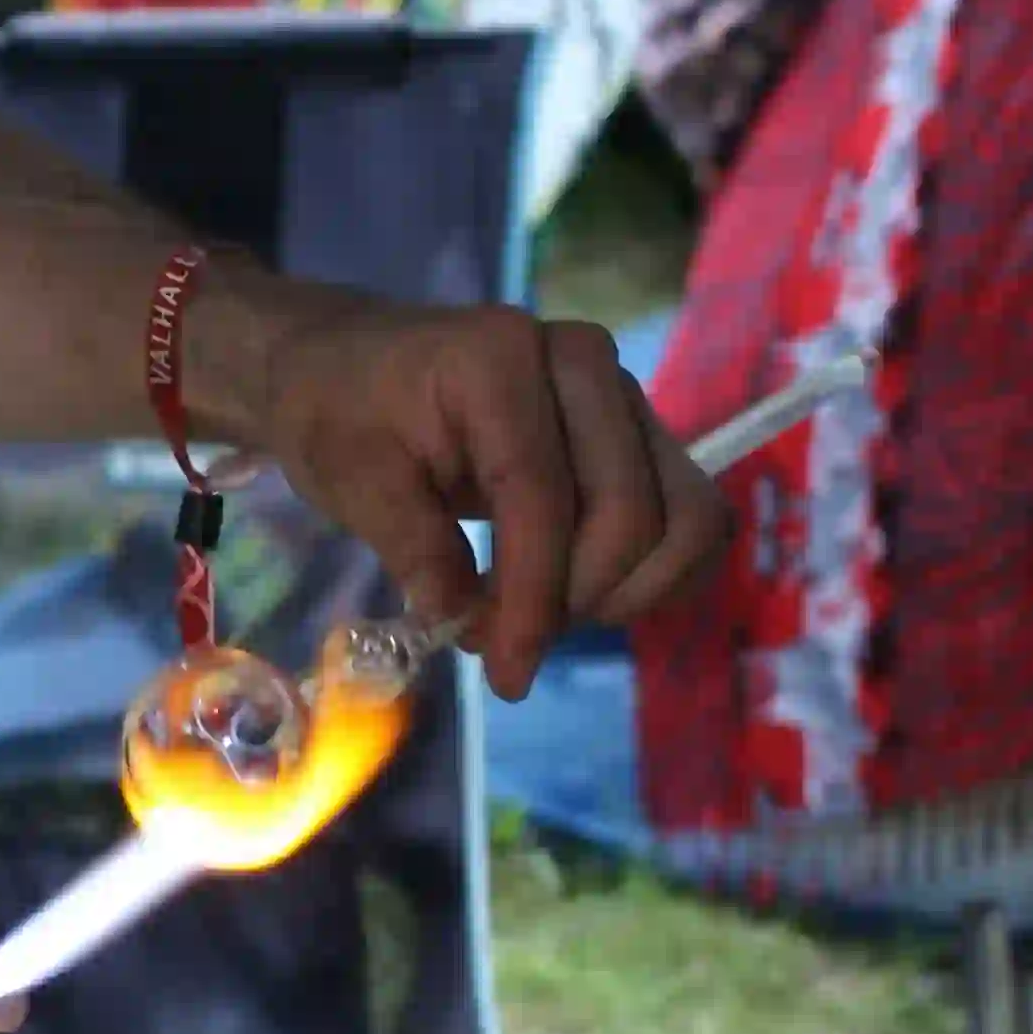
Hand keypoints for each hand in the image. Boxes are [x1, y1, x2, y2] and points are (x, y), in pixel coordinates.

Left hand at [242, 290, 724, 698]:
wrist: (350, 366)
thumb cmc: (341, 414)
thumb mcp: (348, 476)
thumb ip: (411, 545)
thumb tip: (466, 623)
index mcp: (499, 358)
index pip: (540, 495)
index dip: (532, 598)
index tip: (507, 675)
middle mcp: (581, 362)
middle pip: (629, 511)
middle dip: (576, 599)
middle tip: (505, 642)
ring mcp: (622, 397)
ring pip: (684, 517)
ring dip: (628, 592)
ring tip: (547, 617)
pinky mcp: (641, 435)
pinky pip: (691, 518)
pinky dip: (655, 577)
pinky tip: (587, 599)